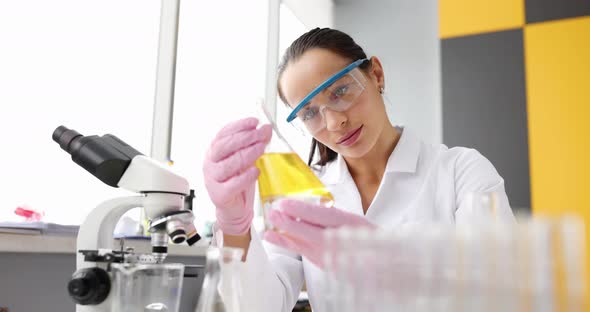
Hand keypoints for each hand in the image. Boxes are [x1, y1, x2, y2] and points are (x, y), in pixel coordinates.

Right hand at [203, 117, 271, 234]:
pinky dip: (245, 177)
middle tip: (260, 134)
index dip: (238, 126)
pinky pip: (232, 185)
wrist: (234, 208)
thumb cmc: (238, 180)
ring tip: (261, 148)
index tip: (254, 121)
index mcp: (214, 151)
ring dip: (246, 154)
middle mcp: (210, 164)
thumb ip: (255, 143)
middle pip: (223, 147)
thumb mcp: (248, 159)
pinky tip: (256, 170)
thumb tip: (267, 128)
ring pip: (227, 165)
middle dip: (244, 138)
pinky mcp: (219, 195)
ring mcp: (212, 180)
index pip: (223, 134)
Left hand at [263, 199, 374, 267]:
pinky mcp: (328, 267)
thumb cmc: (367, 236)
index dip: (301, 210)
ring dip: (285, 236)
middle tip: (273, 212)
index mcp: (351, 225)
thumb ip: (330, 215)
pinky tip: (276, 238)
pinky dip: (291, 245)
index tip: (284, 203)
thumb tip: (304, 208)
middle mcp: (343, 242)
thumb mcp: (353, 220)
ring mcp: (335, 258)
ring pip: (306, 246)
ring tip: (268, 229)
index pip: (322, 216)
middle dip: (289, 223)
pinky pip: (307, 254)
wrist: (383, 262)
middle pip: (311, 232)